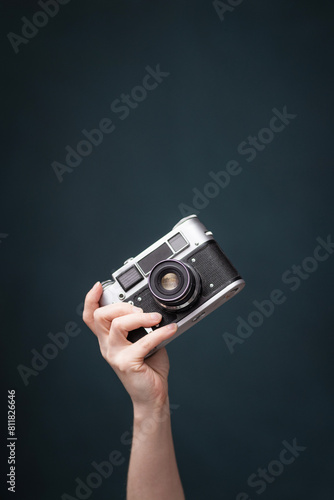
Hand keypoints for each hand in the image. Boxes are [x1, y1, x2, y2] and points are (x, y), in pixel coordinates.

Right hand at [83, 282, 177, 410]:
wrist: (152, 395)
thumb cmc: (149, 367)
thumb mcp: (143, 340)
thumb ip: (142, 325)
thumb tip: (154, 307)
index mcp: (108, 339)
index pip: (91, 317)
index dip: (90, 300)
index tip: (99, 286)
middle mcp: (107, 346)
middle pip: (101, 316)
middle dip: (120, 305)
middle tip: (140, 310)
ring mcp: (115, 355)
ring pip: (118, 325)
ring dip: (139, 317)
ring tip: (156, 318)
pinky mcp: (127, 363)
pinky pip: (143, 342)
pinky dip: (160, 332)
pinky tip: (171, 329)